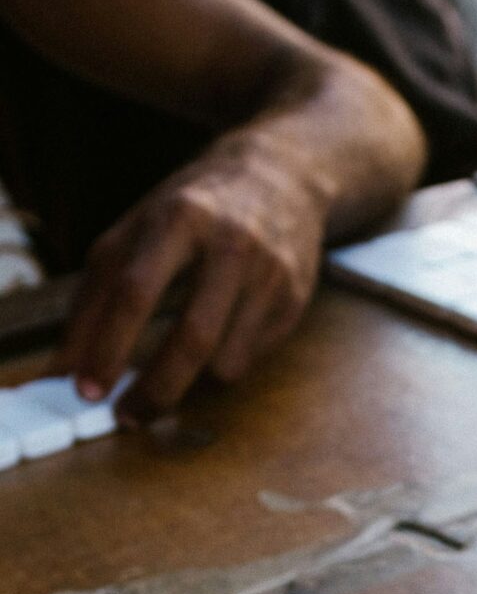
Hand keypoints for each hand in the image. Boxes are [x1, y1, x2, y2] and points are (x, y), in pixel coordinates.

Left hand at [62, 125, 330, 420]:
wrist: (281, 177)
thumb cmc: (191, 211)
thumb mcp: (134, 232)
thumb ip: (94, 296)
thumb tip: (65, 368)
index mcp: (179, 217)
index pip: (136, 292)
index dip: (109, 347)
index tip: (89, 390)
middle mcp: (231, 245)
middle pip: (192, 339)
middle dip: (156, 390)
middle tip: (128, 416)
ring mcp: (270, 274)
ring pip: (225, 363)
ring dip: (190, 383)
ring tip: (172, 372)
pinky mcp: (295, 300)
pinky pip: (250, 360)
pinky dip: (221, 365)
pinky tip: (215, 342)